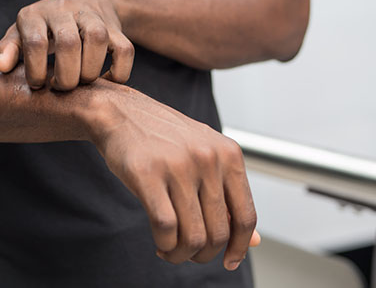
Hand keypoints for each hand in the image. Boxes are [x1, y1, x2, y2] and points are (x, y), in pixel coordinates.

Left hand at [0, 0, 133, 90]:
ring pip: (98, 40)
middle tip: (62, 87)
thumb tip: (3, 68)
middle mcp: (65, 10)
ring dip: (90, 71)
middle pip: (69, 43)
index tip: (38, 84)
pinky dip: (118, 72)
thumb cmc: (46, 26)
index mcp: (36, 14)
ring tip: (83, 83)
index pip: (36, 42)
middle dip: (66, 76)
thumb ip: (10, 49)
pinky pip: (125, 50)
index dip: (36, 70)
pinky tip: (106, 80)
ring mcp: (94, 17)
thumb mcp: (22, 33)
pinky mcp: (116, 29)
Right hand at [90, 80, 258, 270]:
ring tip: (170, 250)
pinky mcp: (147, 174)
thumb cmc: (164, 138)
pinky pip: (165, 228)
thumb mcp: (205, 158)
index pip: (247, 215)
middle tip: (188, 253)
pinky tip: (159, 242)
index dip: (240, 246)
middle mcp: (208, 159)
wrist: (122, 114)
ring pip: (192, 236)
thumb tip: (253, 240)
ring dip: (181, 255)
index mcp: (229, 155)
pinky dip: (164, 245)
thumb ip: (228, 197)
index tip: (230, 261)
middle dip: (203, 254)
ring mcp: (178, 166)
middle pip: (219, 232)